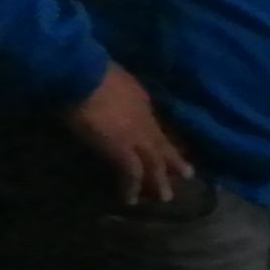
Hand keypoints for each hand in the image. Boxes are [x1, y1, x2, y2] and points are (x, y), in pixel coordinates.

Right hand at [67, 63, 194, 206]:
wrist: (83, 74)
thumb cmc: (89, 70)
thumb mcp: (109, 76)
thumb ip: (112, 87)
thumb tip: (105, 89)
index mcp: (141, 99)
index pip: (155, 124)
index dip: (162, 138)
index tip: (169, 149)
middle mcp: (145, 119)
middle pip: (162, 144)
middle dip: (173, 161)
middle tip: (187, 175)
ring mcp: (136, 136)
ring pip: (154, 163)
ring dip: (158, 181)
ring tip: (165, 197)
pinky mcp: (122, 150)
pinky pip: (132, 173)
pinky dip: (131, 187)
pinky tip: (130, 200)